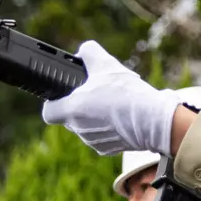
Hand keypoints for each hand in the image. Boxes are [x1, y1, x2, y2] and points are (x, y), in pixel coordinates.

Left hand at [42, 40, 181, 155]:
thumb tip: (83, 51)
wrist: (152, 120)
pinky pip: (102, 137)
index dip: (53, 103)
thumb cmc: (126, 92)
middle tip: (96, 94)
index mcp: (72, 110)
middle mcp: (79, 129)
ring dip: (95, 117)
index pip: (48, 112)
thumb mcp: (106, 63)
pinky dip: (108, 128)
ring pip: (86, 127)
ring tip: (113, 103)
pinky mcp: (108, 149)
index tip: (64, 95)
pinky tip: (121, 117)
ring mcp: (93, 141)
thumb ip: (88, 52)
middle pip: (70, 118)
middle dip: (79, 106)